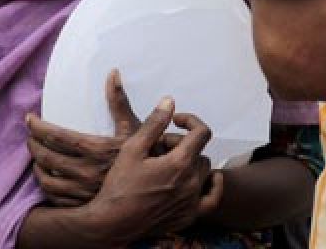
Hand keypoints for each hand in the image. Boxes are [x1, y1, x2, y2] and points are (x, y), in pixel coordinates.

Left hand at [27, 69, 141, 206]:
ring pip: (47, 180)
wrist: (158, 191)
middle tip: (29, 136)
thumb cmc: (147, 156)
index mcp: (96, 150)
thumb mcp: (134, 127)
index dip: (38, 126)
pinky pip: (56, 198)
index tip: (29, 119)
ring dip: (37, 167)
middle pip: (47, 157)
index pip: (56, 136)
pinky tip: (48, 179)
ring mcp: (84, 193)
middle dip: (33, 145)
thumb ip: (119, 100)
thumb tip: (113, 73)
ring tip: (36, 158)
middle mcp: (87, 172)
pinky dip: (47, 188)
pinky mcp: (84, 207)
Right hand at [79, 99, 222, 241]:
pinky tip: (202, 181)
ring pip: (205, 172)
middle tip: (160, 147)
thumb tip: (169, 102)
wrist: (113, 222)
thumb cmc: (120, 185)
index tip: (176, 120)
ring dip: (191, 163)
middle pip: (200, 152)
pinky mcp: (189, 217)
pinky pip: (212, 199)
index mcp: (179, 163)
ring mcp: (192, 202)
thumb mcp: (133, 148)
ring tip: (168, 165)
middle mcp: (191, 183)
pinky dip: (211, 187)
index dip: (190, 120)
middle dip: (183, 144)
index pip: (201, 132)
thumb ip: (154, 123)